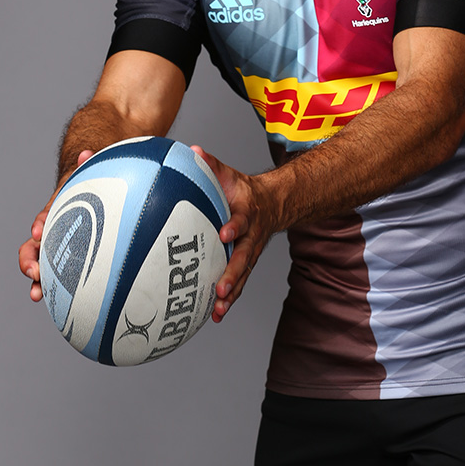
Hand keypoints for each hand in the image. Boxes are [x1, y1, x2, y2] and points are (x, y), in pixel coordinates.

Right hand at [18, 151, 93, 301]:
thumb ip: (89, 165)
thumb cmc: (93, 187)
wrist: (92, 197)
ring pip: (41, 265)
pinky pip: (58, 277)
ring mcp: (56, 248)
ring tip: (36, 294)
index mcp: (57, 210)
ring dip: (36, 280)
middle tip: (34, 272)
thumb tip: (86, 153)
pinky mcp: (67, 261)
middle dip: (30, 259)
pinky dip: (55, 290)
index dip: (41, 222)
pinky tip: (60, 306)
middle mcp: (52, 231)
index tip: (39, 230)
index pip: (45, 216)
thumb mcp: (92, 176)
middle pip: (33, 246)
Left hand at [190, 146, 277, 322]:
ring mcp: (250, 252)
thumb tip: (192, 150)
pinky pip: (238, 283)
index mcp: (246, 213)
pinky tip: (215, 315)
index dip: (234, 227)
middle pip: (244, 257)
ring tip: (217, 309)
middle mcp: (251, 236)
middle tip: (220, 287)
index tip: (224, 233)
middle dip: (232, 273)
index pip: (241, 220)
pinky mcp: (246, 264)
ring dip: (231, 293)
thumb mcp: (229, 173)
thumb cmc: (242, 190)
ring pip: (243, 276)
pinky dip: (228, 299)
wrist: (272, 203)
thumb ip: (211, 163)